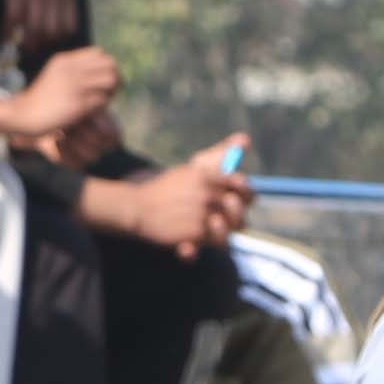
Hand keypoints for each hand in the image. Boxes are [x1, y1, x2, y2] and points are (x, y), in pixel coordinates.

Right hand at [0, 0, 82, 64]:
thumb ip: (57, 3)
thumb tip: (53, 33)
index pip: (69, 27)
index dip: (58, 39)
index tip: (47, 44)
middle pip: (52, 32)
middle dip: (41, 44)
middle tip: (30, 49)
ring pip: (34, 29)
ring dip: (25, 42)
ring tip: (18, 47)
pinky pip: (14, 19)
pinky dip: (8, 30)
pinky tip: (4, 35)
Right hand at [0, 46, 124, 144]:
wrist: (25, 114)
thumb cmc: (43, 99)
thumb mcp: (56, 75)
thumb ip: (74, 70)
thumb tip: (100, 72)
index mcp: (65, 60)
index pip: (99, 53)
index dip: (106, 66)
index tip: (101, 79)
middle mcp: (71, 69)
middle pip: (110, 64)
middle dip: (115, 77)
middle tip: (108, 91)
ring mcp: (75, 85)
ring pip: (110, 80)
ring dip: (111, 91)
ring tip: (102, 100)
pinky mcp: (78, 104)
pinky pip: (103, 100)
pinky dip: (103, 105)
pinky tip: (94, 111)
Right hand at [85, 147, 250, 254]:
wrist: (137, 207)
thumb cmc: (167, 189)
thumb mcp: (191, 170)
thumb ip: (218, 156)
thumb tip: (246, 139)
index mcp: (206, 175)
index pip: (240, 184)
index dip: (244, 195)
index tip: (234, 200)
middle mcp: (205, 192)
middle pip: (238, 210)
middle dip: (234, 218)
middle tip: (219, 220)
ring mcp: (200, 213)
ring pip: (228, 230)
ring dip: (220, 233)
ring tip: (204, 232)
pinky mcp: (194, 232)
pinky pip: (214, 242)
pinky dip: (205, 244)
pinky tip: (190, 242)